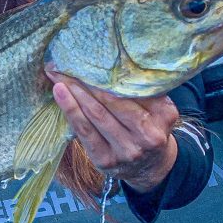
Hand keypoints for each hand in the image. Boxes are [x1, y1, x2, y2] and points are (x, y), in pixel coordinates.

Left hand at [44, 70, 178, 193]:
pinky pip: (84, 130)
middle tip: (65, 63)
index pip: (131, 89)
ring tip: (58, 74)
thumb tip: (113, 61)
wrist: (151, 167)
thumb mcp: (159, 108)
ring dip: (74, 91)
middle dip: (86, 80)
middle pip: (111, 101)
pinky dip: (70, 109)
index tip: (88, 56)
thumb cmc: (150, 127)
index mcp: (164, 115)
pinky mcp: (105, 160)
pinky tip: (59, 93)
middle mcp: (147, 135)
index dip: (107, 73)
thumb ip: (144, 89)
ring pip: (95, 114)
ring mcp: (125, 150)